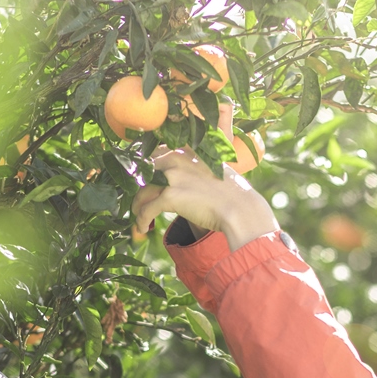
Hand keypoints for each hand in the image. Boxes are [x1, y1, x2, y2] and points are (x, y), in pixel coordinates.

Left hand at [132, 146, 279, 252]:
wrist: (241, 208)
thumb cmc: (232, 193)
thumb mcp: (214, 169)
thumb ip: (194, 168)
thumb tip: (183, 178)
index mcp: (185, 150)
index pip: (153, 154)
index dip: (143, 169)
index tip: (140, 181)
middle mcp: (176, 158)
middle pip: (143, 171)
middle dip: (136, 188)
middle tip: (136, 201)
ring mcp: (173, 176)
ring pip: (141, 190)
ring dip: (136, 206)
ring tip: (137, 218)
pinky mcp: (171, 196)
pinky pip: (146, 208)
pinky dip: (141, 220)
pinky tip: (142, 228)